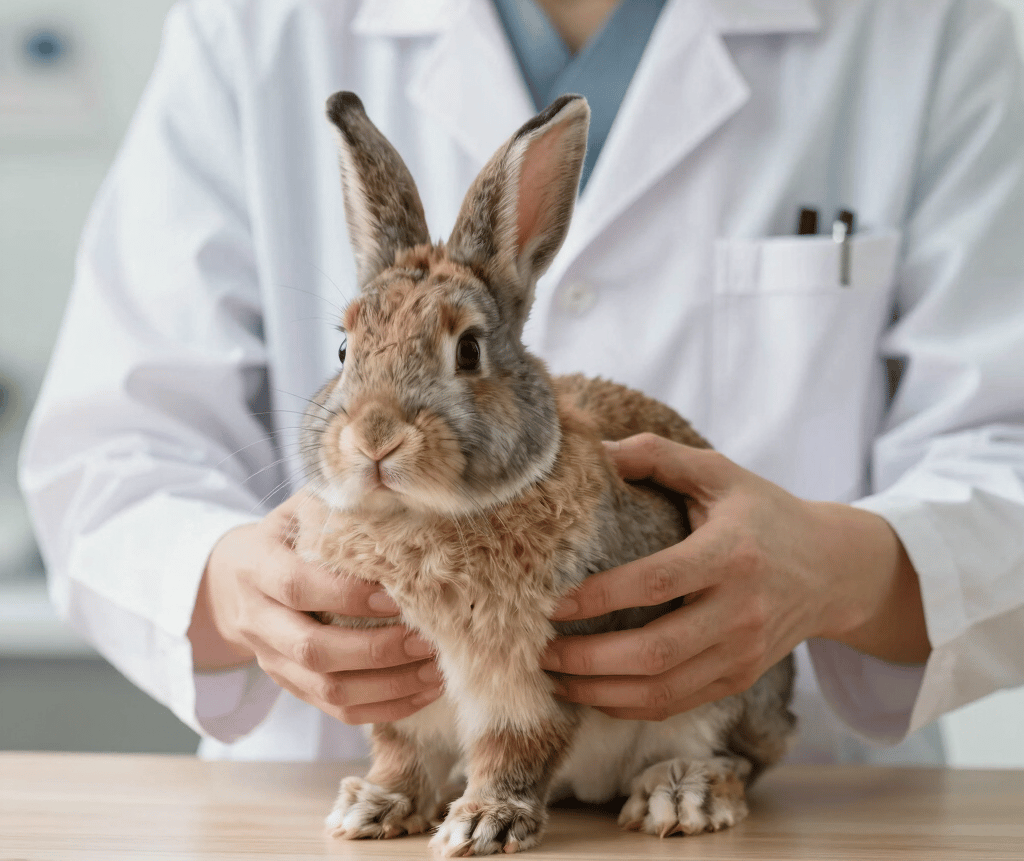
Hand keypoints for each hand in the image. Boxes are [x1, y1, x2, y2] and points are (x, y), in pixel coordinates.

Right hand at [189, 491, 441, 723]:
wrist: (232, 580)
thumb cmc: (285, 536)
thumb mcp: (299, 509)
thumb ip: (337, 506)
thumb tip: (396, 494)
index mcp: (258, 567)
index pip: (298, 587)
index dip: (346, 597)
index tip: (396, 597)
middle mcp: (259, 620)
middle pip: (312, 650)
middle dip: (375, 651)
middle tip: (425, 641)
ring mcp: (272, 660)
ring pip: (326, 690)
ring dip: (388, 687)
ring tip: (435, 671)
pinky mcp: (291, 686)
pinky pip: (336, 710)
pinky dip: (384, 707)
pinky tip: (423, 692)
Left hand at [540, 433, 928, 720]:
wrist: (833, 569)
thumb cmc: (764, 514)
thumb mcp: (719, 473)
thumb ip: (658, 456)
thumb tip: (596, 451)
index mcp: (731, 554)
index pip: (656, 583)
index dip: (599, 598)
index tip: (551, 603)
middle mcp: (740, 611)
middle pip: (655, 651)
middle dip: (588, 659)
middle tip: (540, 650)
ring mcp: (742, 652)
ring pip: (662, 690)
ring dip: (600, 692)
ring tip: (554, 678)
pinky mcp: (740, 678)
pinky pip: (676, 705)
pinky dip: (628, 706)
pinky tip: (592, 693)